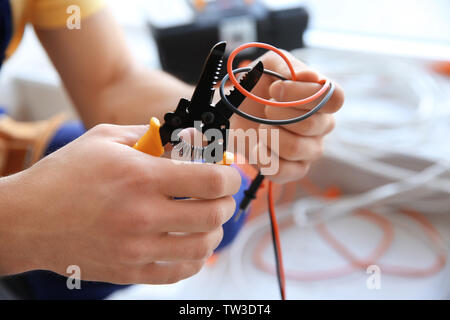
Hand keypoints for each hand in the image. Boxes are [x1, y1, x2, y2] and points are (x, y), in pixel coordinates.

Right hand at [0, 124, 240, 283]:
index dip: (230, 175)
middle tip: (220, 194)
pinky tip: (189, 242)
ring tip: (206, 217)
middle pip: (214, 214)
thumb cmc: (66, 175)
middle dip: (226, 201)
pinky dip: (195, 257)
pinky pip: (179, 271)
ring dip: (214, 230)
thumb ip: (154, 135)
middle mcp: (142, 215)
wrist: (27, 219)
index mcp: (140, 177)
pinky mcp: (129, 272)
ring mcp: (137, 249)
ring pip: (203, 246)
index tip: (229, 172)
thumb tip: (191, 138)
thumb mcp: (108, 139)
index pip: (210, 180)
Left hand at [231, 51, 343, 182]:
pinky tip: (257, 146)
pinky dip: (263, 158)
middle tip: (264, 109)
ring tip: (260, 127)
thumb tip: (311, 77)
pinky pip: (283, 171)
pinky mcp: (294, 170)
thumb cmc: (257, 86)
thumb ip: (289, 67)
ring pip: (295, 148)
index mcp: (323, 100)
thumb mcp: (269, 65)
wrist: (234, 111)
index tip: (275, 89)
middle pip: (311, 124)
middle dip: (278, 114)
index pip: (335, 99)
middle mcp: (322, 126)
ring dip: (269, 135)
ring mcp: (310, 150)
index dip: (305, 94)